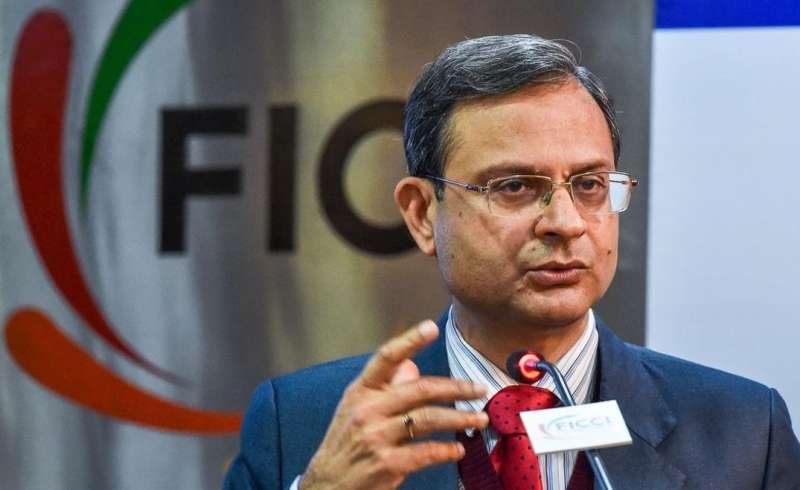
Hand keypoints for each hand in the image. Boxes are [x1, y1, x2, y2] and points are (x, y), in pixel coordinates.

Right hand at [298, 320, 488, 489]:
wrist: (326, 484)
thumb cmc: (347, 442)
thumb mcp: (357, 408)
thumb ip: (385, 386)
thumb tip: (412, 365)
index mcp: (361, 391)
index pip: (386, 358)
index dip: (409, 340)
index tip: (431, 328)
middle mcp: (367, 410)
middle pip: (420, 389)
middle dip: (456, 387)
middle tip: (480, 388)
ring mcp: (376, 437)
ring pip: (428, 419)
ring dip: (460, 418)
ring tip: (480, 419)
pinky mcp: (386, 464)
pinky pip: (425, 452)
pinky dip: (446, 450)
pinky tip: (459, 449)